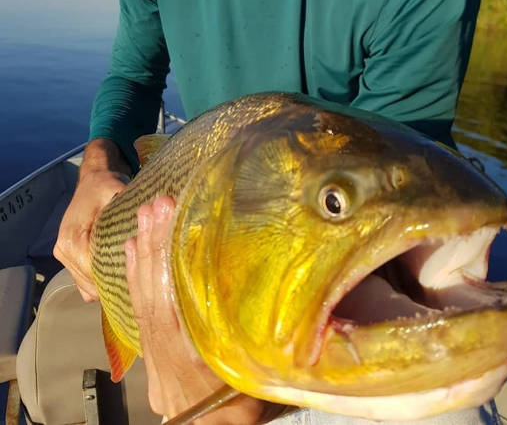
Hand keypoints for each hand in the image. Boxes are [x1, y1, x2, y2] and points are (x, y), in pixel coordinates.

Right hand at [54, 139, 130, 301]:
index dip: (117, 277)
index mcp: (72, 239)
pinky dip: (102, 282)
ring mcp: (66, 257)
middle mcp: (64, 251)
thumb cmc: (106, 185)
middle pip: (92, 282)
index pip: (94, 272)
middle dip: (115, 283)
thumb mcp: (116, 191)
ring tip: (132, 278)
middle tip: (140, 279)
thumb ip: (126, 211)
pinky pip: (86, 282)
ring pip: (88, 286)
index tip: (138, 275)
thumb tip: (144, 227)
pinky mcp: (71, 259)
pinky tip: (120, 275)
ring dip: (109, 284)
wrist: (94, 180)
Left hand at [125, 196, 279, 422]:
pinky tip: (131, 254)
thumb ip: (251, 339)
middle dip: (154, 248)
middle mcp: (168, 353)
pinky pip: (137, 313)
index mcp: (195, 358)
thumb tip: (270, 299)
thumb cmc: (238, 405)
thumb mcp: (253, 375)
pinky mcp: (149, 353)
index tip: (169, 223)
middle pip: (154, 297)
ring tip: (141, 220)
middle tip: (154, 207)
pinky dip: (132, 280)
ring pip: (141, 302)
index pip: (174, 305)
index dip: (169, 262)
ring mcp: (154, 355)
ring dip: (141, 257)